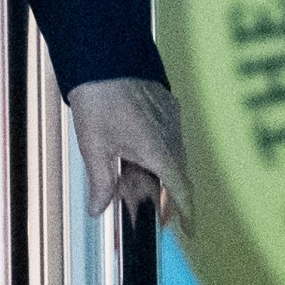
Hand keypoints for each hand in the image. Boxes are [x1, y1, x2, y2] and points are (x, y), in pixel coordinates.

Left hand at [68, 76, 191, 237]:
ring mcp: (171, 119)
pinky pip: (168, 137)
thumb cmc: (101, 96)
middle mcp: (172, 136)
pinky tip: (136, 153)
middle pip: (176, 176)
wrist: (105, 54)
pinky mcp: (166, 106)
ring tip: (133, 181)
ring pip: (172, 156)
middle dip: (165, 197)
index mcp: (159, 151)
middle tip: (149, 211)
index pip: (181, 191)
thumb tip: (98, 208)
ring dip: (158, 174)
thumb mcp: (95, 146)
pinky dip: (158, 153)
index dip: (187, 214)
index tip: (189, 229)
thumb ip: (101, 182)